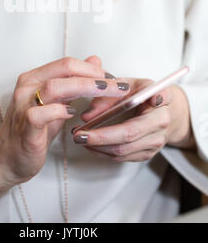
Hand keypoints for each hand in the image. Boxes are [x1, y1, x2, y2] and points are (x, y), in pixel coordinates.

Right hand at [0, 56, 130, 190]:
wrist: (7, 158)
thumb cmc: (33, 130)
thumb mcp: (57, 102)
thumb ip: (74, 82)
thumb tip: (95, 61)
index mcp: (34, 78)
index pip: (67, 63)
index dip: (92, 68)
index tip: (111, 78)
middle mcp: (27, 87)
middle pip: (65, 69)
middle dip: (95, 76)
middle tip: (117, 86)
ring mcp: (23, 105)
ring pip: (55, 87)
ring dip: (85, 88)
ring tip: (105, 95)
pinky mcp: (24, 126)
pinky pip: (41, 113)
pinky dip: (59, 111)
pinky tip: (72, 114)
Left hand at [72, 75, 195, 162]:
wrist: (162, 112)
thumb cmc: (142, 94)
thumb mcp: (128, 85)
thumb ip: (108, 95)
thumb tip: (87, 115)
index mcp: (160, 100)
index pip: (158, 99)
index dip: (156, 99)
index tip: (153, 99)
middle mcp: (161, 123)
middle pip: (129, 134)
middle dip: (100, 137)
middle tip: (78, 134)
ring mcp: (155, 142)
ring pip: (123, 150)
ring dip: (98, 147)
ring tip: (79, 138)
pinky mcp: (147, 154)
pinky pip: (122, 157)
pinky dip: (103, 152)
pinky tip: (90, 144)